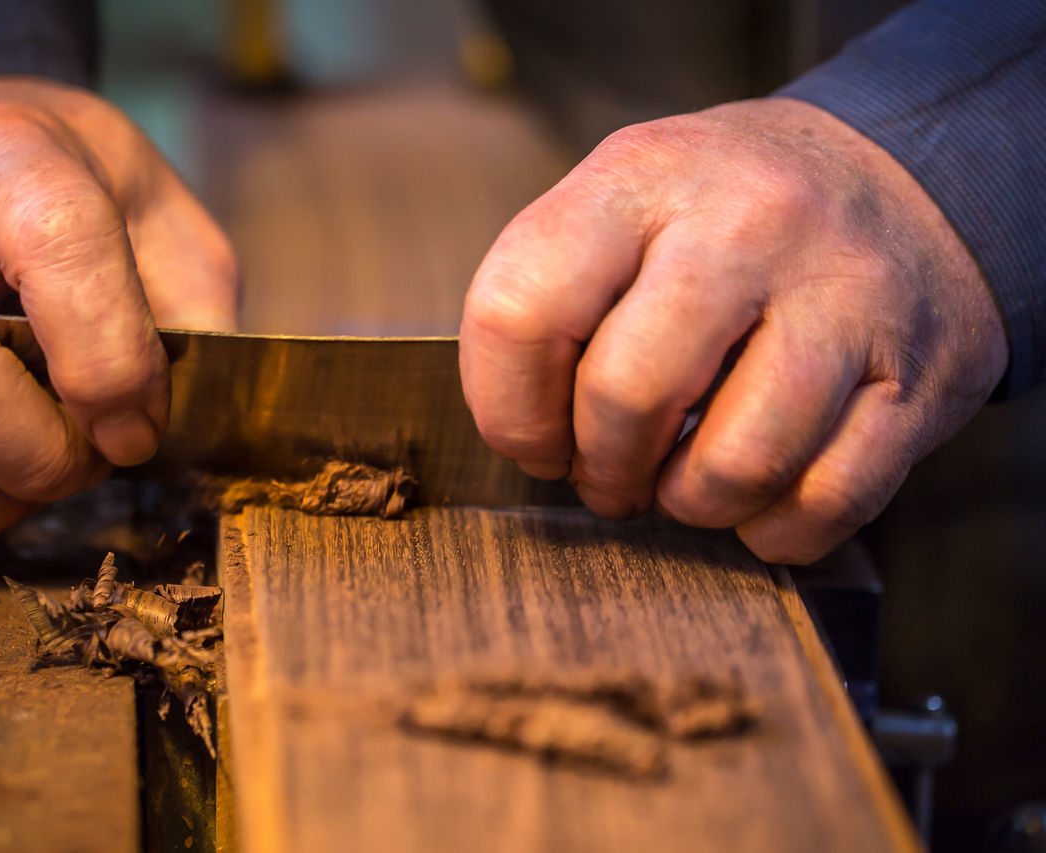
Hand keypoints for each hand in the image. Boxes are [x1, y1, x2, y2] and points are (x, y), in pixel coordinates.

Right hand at [0, 76, 237, 566]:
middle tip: (82, 462)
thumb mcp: (165, 222)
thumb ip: (190, 315)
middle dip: (35, 458)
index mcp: (17, 172)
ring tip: (26, 486)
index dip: (113, 377)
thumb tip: (156, 426)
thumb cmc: (74, 190)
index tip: (139, 428)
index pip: (61, 269)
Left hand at [460, 98, 1007, 562]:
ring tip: (684, 486)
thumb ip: (555, 292)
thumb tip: (521, 433)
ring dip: (691, 505)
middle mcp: (748, 221)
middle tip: (609, 478)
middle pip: (627, 395)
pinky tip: (760, 500)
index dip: (507, 411)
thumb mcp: (629, 200)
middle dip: (601, 471)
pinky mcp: (922, 371)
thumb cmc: (729, 218)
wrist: (907, 177)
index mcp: (643, 177)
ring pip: (736, 465)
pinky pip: (829, 501)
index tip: (534, 442)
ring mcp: (846, 294)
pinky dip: (777, 530)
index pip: (518, 311)